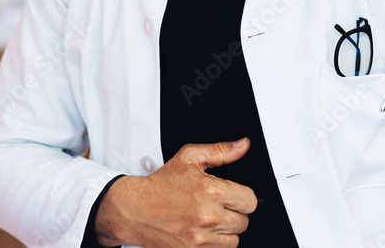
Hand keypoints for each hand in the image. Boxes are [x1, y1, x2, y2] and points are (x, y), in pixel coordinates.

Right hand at [94, 138, 257, 246]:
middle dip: (233, 213)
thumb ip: (221, 151)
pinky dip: (214, 243)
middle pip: (244, 221)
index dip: (242, 197)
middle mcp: (209, 215)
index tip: (232, 196)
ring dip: (225, 231)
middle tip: (217, 206)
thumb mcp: (190, 157)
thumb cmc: (161, 184)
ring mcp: (201, 237)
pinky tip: (202, 232)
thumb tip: (243, 145)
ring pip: (234, 240)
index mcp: (212, 190)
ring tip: (209, 219)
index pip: (250, 201)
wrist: (133, 209)